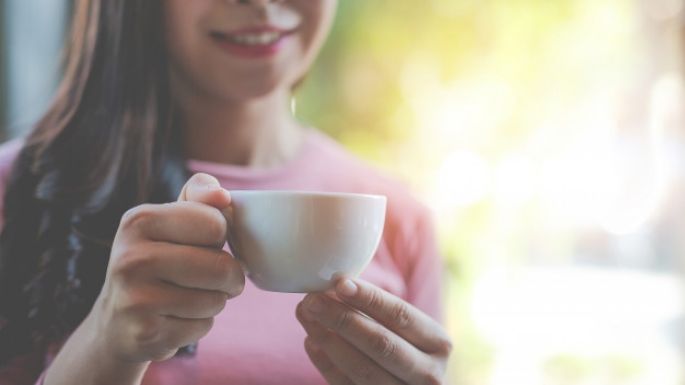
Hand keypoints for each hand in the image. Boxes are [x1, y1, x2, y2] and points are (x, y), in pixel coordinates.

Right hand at [90, 173, 244, 362]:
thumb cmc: (157, 258)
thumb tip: (222, 196)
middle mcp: (131, 258)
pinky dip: (198, 324)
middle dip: (227, 276)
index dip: (219, 237)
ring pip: (216, 300)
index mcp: (139, 220)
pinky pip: (203, 326)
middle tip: (206, 277)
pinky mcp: (146, 334)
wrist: (115, 322)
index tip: (201, 243)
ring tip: (184, 297)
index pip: (216, 224)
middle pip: (222, 266)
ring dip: (213, 301)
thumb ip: (200, 193)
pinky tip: (173, 319)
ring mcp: (135, 299)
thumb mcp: (172, 218)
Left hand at [296, 278, 451, 384]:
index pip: (401, 315)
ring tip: (306, 315)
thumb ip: (376, 308)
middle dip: (343, 318)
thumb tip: (332, 286)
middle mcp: (428, 373)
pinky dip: (326, 363)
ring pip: (361, 368)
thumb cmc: (404, 346)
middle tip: (312, 300)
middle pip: (381, 343)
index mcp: (438, 343)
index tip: (339, 283)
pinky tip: (311, 340)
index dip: (369, 298)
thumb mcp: (405, 328)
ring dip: (328, 339)